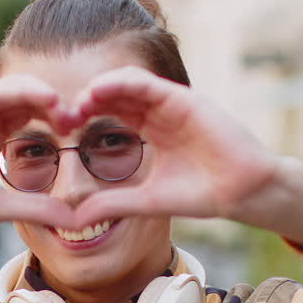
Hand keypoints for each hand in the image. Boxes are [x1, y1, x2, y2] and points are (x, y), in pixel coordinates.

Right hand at [0, 75, 78, 256]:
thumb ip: (33, 209)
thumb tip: (75, 222)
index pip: (37, 121)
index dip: (62, 125)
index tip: (84, 138)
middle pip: (33, 102)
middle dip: (60, 108)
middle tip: (84, 120)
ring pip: (17, 91)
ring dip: (46, 97)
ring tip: (69, 110)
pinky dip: (22, 92)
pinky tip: (45, 100)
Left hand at [58, 66, 282, 227]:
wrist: (242, 191)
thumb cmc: (203, 194)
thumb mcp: (148, 200)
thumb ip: (114, 204)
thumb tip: (77, 220)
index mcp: (152, 130)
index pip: (112, 114)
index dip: (85, 118)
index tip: (61, 131)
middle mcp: (160, 112)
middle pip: (115, 96)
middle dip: (86, 102)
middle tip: (60, 116)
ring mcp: (172, 102)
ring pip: (127, 83)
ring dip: (99, 89)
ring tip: (76, 104)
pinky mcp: (183, 98)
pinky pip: (146, 82)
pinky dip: (120, 83)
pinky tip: (98, 92)